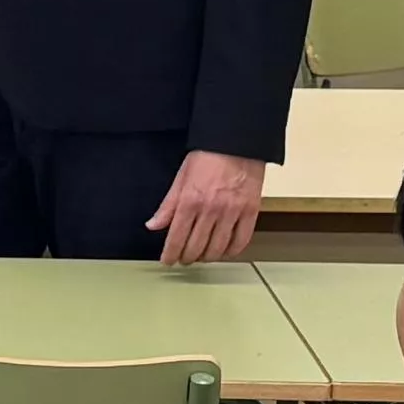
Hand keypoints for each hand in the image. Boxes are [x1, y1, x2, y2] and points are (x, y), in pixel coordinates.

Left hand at [146, 152, 268, 265]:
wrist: (237, 142)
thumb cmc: (208, 156)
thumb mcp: (181, 177)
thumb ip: (168, 205)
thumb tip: (153, 225)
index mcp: (190, 201)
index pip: (176, 237)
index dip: (170, 254)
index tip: (168, 261)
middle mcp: (210, 209)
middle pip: (196, 247)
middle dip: (187, 258)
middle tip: (184, 259)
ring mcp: (232, 212)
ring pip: (217, 248)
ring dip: (207, 257)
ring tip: (202, 256)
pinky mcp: (250, 211)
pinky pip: (241, 241)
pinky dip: (232, 251)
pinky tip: (225, 251)